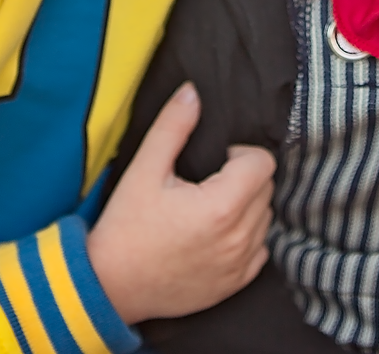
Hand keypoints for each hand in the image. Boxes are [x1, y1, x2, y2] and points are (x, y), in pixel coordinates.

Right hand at [87, 83, 274, 322]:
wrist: (111, 285)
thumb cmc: (125, 228)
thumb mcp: (144, 170)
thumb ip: (172, 126)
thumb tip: (192, 92)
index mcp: (221, 206)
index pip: (263, 163)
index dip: (240, 154)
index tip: (215, 161)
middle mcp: (239, 238)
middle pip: (266, 188)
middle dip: (244, 177)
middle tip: (207, 182)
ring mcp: (240, 265)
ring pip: (265, 218)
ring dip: (246, 206)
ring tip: (209, 207)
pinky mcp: (236, 284)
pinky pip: (260, 249)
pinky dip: (245, 236)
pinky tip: (214, 234)